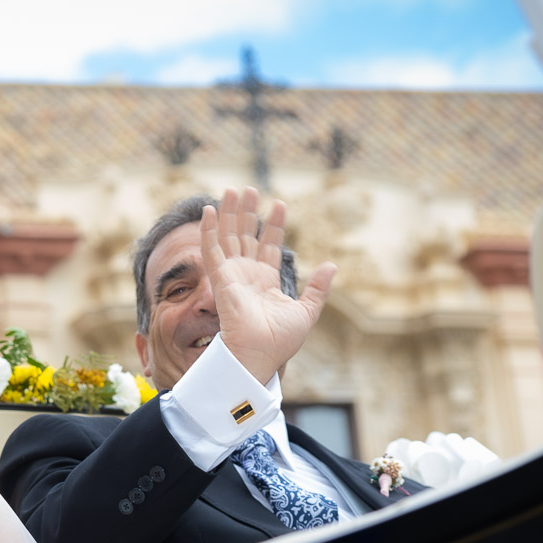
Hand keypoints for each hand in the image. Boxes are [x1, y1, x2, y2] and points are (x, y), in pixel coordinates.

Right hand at [202, 187, 335, 383]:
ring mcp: (232, 275)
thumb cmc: (280, 341)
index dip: (274, 225)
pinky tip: (211, 210)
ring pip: (228, 237)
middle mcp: (247, 275)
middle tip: (249, 189)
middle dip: (247, 212)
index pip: (268, 246)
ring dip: (229, 213)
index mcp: (265, 282)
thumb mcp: (307, 312)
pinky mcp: (220, 278)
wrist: (260, 354)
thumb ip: (318, 289)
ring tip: (233, 189)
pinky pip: (211, 249)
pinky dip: (209, 230)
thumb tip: (332, 266)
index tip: (280, 204)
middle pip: (245, 236)